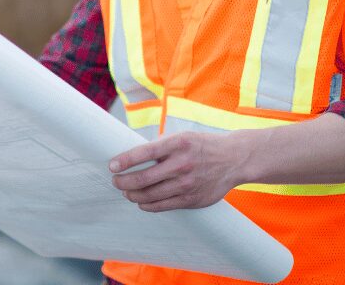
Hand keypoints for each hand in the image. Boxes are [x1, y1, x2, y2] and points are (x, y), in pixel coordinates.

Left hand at [109, 132, 241, 211]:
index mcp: (176, 144)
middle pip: (144, 178)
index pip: (143, 153)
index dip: (124, 161)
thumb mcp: (181, 137)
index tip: (111, 166)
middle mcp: (181, 164)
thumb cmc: (202, 145)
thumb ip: (161, 147)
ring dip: (133, 194)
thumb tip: (134, 156)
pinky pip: (164, 205)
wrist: (233, 159)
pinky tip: (141, 201)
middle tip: (115, 181)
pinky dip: (148, 205)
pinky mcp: (192, 199)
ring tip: (126, 191)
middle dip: (124, 181)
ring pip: (151, 195)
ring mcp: (187, 184)